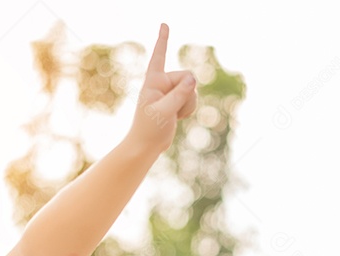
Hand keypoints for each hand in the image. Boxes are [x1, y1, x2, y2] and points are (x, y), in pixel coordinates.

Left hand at [128, 24, 197, 154]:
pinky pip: (192, 97)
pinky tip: (178, 117)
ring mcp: (170, 92)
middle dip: (186, 93)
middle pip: (186, 76)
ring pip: (192, 88)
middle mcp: (161, 84)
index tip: (164, 24)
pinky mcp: (176, 101)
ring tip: (174, 115)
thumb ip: (179, 94)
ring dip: (188, 103)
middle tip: (173, 110)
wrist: (146, 146)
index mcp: (153, 82)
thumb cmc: (149, 129)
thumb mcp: (164, 112)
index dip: (163, 40)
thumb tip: (193, 77)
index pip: (159, 57)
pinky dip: (189, 108)